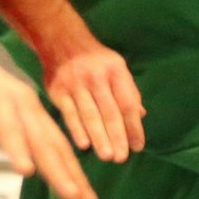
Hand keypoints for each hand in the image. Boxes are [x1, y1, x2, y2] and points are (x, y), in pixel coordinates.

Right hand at [0, 41, 97, 198]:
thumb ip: (11, 134)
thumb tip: (26, 159)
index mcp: (30, 111)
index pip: (56, 146)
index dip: (72, 172)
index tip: (86, 198)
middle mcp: (28, 107)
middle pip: (55, 146)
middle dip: (74, 177)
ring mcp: (11, 102)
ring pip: (38, 139)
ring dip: (56, 169)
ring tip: (71, 194)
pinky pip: (6, 126)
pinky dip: (18, 148)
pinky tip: (26, 169)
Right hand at [43, 41, 145, 161]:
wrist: (61, 40)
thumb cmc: (94, 59)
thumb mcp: (116, 67)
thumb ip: (127, 91)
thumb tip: (140, 115)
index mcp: (115, 70)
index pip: (127, 103)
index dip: (134, 126)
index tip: (138, 146)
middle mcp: (96, 76)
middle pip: (109, 111)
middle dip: (117, 136)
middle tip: (122, 158)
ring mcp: (75, 83)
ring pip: (90, 115)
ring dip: (100, 138)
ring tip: (108, 156)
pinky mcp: (58, 90)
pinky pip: (69, 113)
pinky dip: (77, 130)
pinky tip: (84, 145)